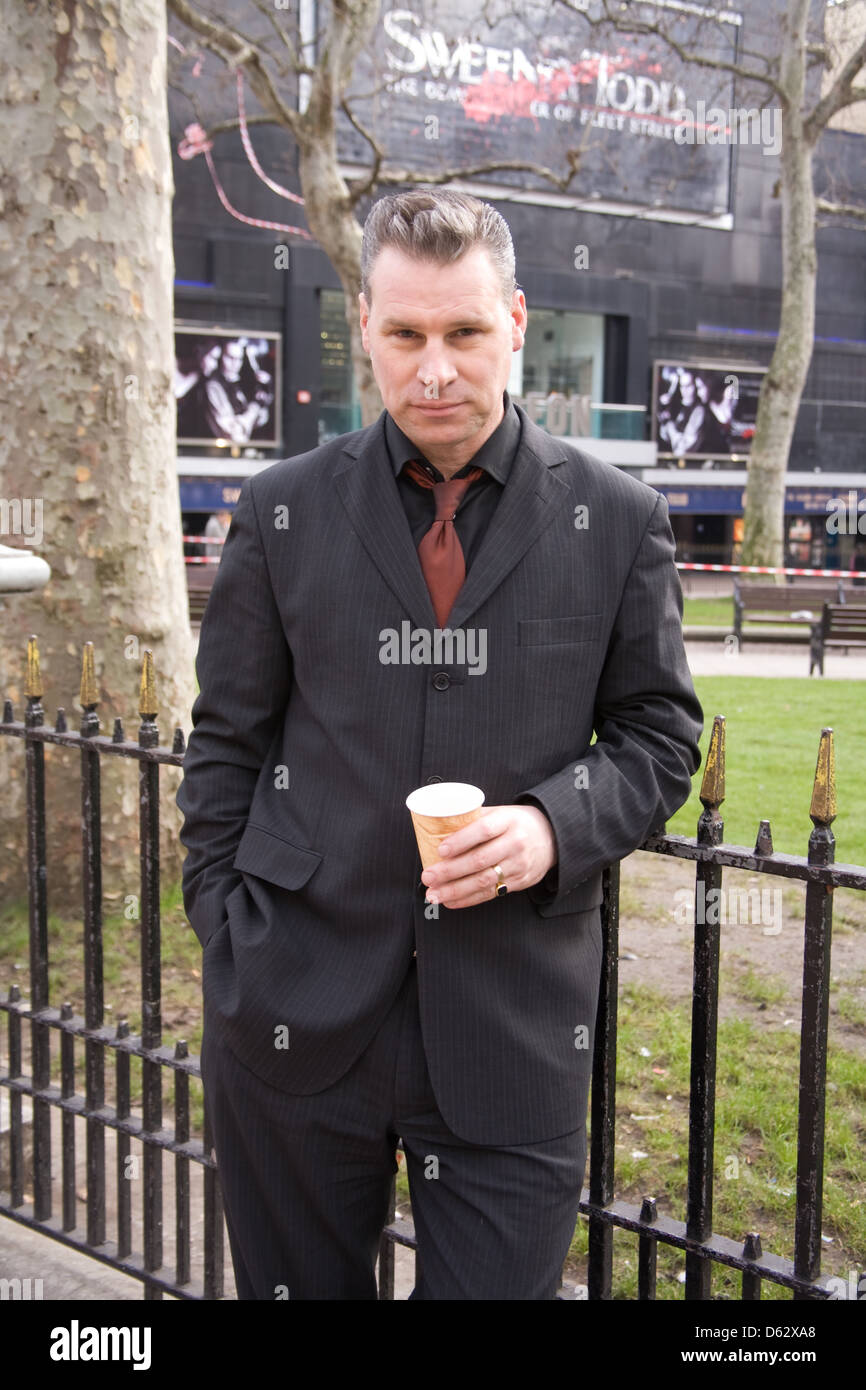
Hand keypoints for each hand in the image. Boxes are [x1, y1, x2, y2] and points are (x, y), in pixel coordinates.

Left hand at [420, 804, 556, 909]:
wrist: (552, 837)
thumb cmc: (517, 823)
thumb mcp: (501, 813)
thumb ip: (475, 818)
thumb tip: (439, 825)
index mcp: (508, 821)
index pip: (483, 830)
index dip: (461, 841)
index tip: (440, 850)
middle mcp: (515, 843)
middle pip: (479, 860)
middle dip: (450, 871)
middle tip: (428, 876)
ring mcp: (518, 865)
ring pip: (483, 881)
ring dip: (455, 890)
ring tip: (434, 894)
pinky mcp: (519, 882)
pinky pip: (491, 894)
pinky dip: (468, 900)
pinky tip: (450, 901)